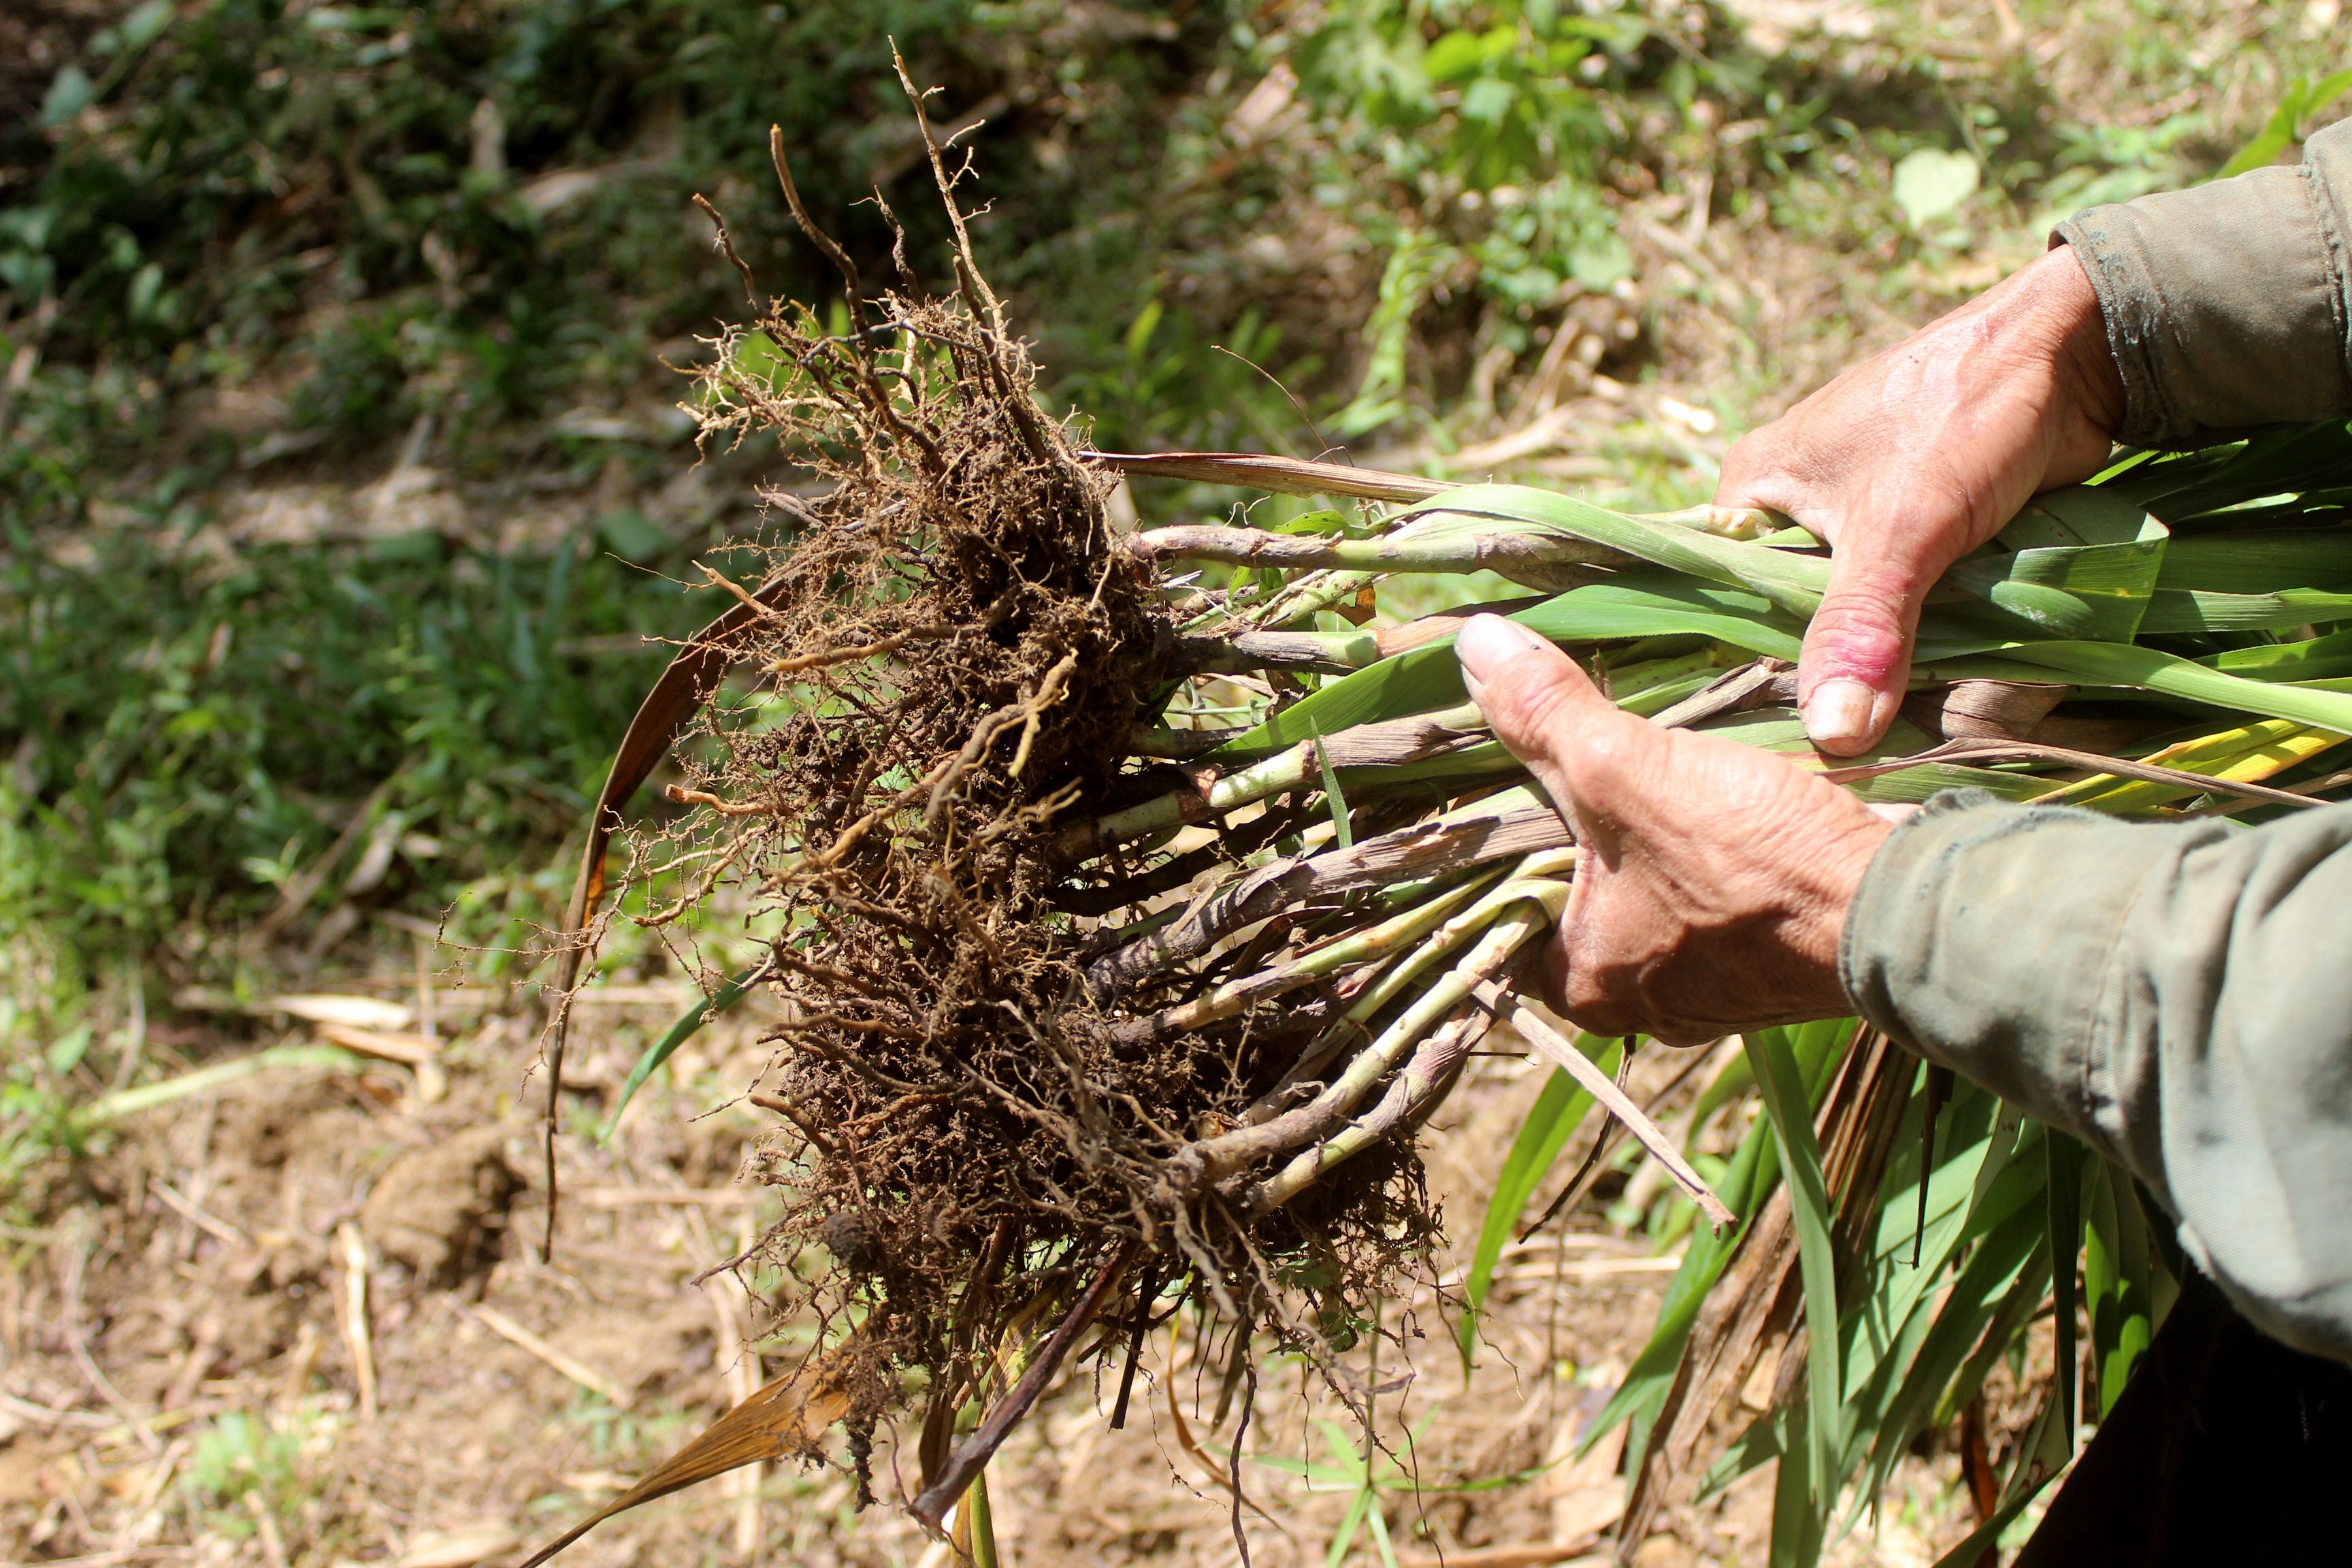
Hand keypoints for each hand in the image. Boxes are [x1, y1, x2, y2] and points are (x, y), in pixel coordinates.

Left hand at [1457, 615, 1891, 1043]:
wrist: (1906, 905)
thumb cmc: (1753, 860)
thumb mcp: (1624, 770)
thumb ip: (1545, 713)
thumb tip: (1472, 644)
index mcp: (1582, 982)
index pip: (1507, 897)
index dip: (1502, 820)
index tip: (1506, 754)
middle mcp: (1639, 997)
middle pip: (1580, 882)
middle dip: (1579, 810)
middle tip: (1572, 732)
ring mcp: (1712, 980)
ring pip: (1651, 877)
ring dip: (1650, 815)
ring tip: (1639, 742)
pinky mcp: (1770, 952)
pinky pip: (1713, 882)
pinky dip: (1706, 833)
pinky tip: (1707, 776)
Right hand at [1715, 245, 2125, 754]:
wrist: (2074, 351)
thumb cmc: (1964, 413)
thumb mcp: (1901, 527)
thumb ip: (1861, 629)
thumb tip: (1831, 738)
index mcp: (1752, 491)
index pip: (1719, 601)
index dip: (1744, 669)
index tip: (1770, 738)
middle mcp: (1788, 508)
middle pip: (1787, 620)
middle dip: (1823, 675)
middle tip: (1840, 746)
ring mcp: (1853, 521)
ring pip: (1850, 619)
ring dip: (1878, 663)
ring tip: (1892, 725)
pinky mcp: (1913, 534)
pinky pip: (1900, 607)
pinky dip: (1920, 639)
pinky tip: (1932, 684)